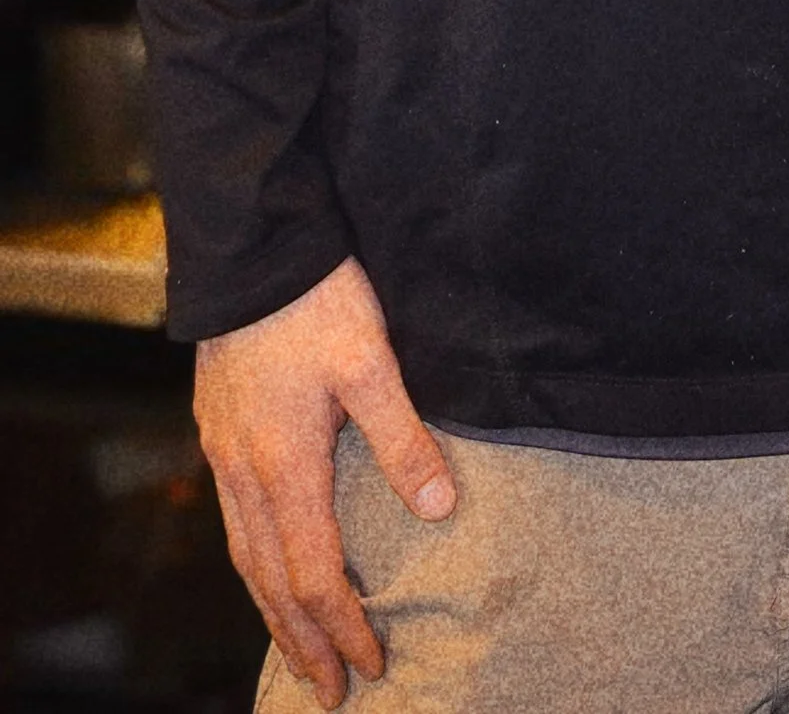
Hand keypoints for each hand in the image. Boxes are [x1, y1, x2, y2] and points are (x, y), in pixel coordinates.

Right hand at [193, 256, 454, 706]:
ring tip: (301, 650)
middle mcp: (246, 474)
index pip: (315, 574)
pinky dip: (255, 566)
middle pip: (273, 583)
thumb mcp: (371, 362)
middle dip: (305, 641)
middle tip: (332, 691)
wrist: (251, 250)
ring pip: (247, 558)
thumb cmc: (316, 301)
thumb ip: (403, 437)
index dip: (344, 626)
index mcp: (285, 467)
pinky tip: (269, 569)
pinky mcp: (220, 433)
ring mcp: (225, 455)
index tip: (374, 664)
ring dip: (275, 611)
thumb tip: (438, 509)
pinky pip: (235, 524)